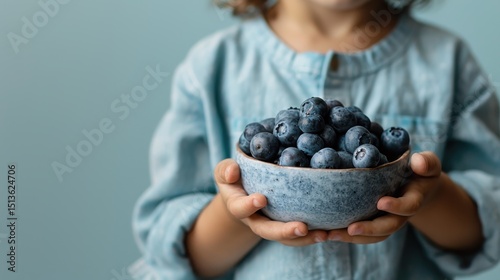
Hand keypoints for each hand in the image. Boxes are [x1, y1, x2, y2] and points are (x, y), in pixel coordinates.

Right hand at [215, 159, 327, 245]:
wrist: (243, 193)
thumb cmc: (234, 179)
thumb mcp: (225, 172)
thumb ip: (226, 171)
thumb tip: (232, 171)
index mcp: (239, 206)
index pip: (241, 208)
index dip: (249, 205)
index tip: (261, 198)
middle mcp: (255, 221)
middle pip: (268, 231)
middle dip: (285, 231)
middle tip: (302, 228)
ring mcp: (272, 226)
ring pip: (287, 238)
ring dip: (305, 239)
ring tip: (324, 234)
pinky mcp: (287, 226)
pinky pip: (300, 236)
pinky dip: (315, 235)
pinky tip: (331, 231)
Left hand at [327, 151, 442, 243]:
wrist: (417, 186)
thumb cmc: (420, 171)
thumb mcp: (428, 164)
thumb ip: (426, 163)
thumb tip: (418, 163)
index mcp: (413, 200)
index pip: (409, 206)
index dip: (397, 206)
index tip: (381, 202)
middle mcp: (400, 216)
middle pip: (387, 228)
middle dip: (369, 230)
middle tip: (351, 229)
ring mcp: (385, 221)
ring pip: (371, 235)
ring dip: (350, 237)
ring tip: (329, 235)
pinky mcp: (372, 221)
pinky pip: (360, 232)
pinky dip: (343, 234)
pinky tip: (324, 232)